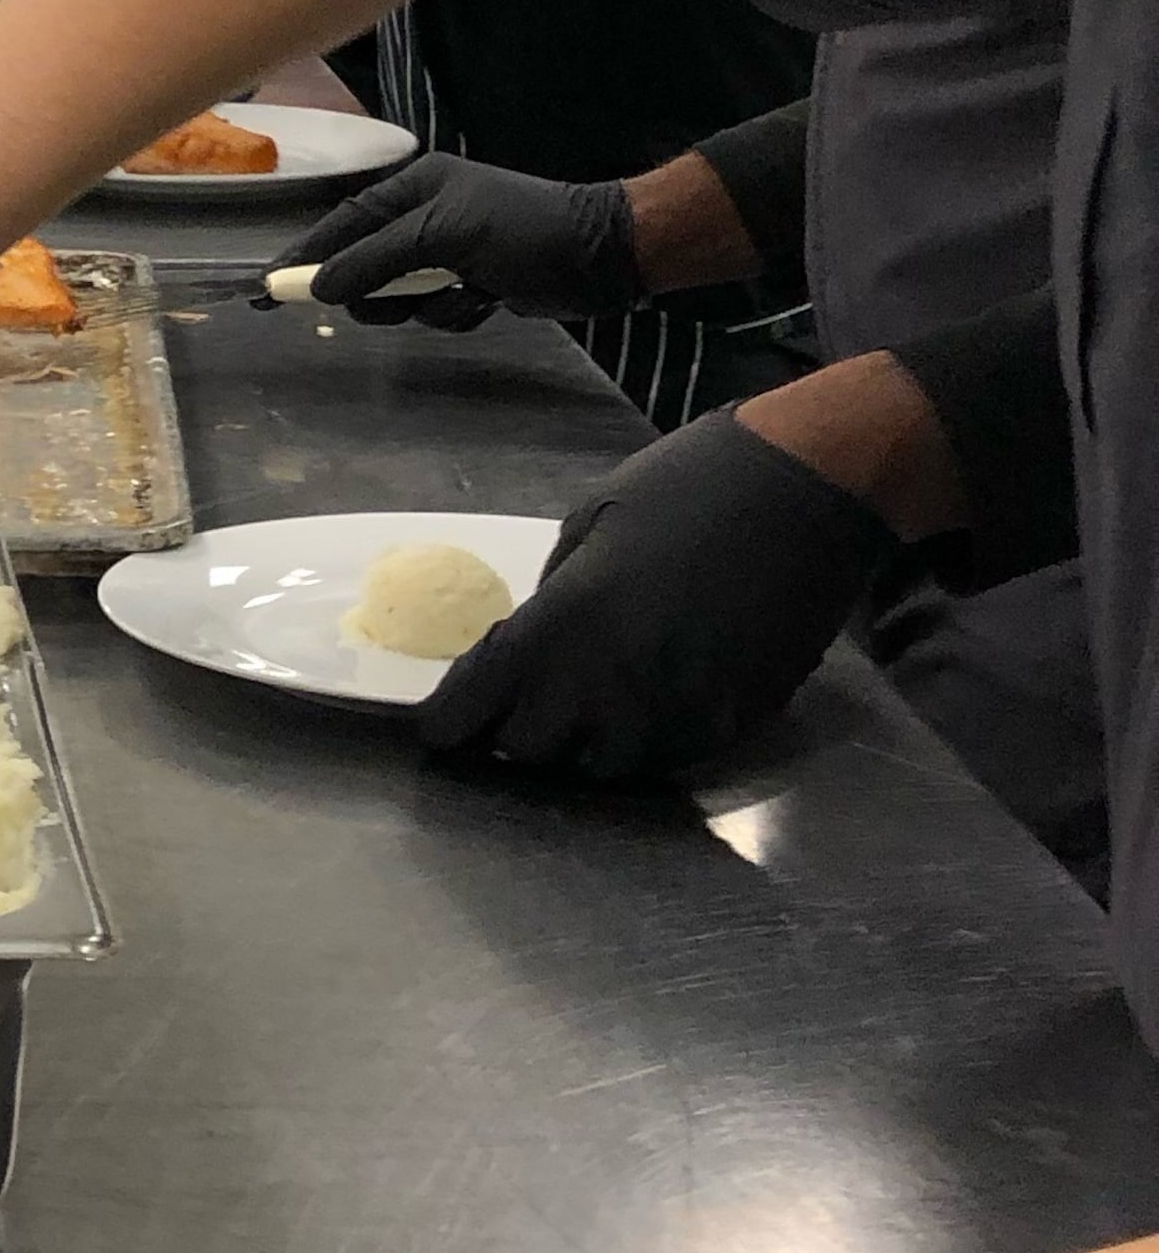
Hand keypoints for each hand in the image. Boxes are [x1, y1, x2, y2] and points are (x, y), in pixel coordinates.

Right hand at [297, 152, 638, 331]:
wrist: (601, 257)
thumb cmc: (522, 231)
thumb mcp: (443, 237)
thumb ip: (376, 259)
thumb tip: (320, 286)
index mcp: (416, 188)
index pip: (342, 224)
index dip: (303, 256)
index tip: (267, 289)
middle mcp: (427, 216)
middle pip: (364, 266)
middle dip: (378, 292)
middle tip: (395, 304)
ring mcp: (450, 252)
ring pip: (399, 296)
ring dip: (423, 306)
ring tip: (457, 295)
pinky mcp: (472, 283)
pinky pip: (435, 311)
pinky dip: (455, 313)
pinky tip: (486, 302)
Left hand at [414, 409, 898, 780]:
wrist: (812, 488)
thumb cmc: (692, 484)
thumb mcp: (591, 520)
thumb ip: (551, 597)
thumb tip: (528, 648)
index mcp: (565, 625)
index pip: (477, 706)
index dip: (449, 722)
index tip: (439, 727)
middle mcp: (613, 684)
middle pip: (529, 750)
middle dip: (510, 733)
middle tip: (511, 709)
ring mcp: (676, 712)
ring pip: (598, 768)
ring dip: (577, 746)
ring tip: (578, 709)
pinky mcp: (731, 723)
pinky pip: (663, 760)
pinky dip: (639, 744)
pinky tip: (639, 706)